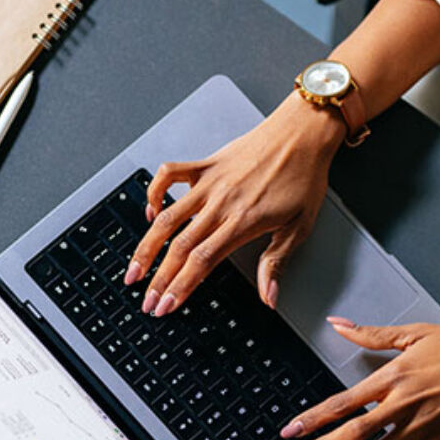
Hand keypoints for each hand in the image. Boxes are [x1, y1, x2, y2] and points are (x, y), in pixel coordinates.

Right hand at [125, 98, 346, 315]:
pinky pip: (169, 174)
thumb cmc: (304, 176)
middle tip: (147, 300)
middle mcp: (221, 203)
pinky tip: (150, 211)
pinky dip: (154, 192)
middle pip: (180, 247)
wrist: (304, 133)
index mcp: (244, 222)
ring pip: (168, 218)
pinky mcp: (206, 164)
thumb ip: (276, 263)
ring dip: (147, 247)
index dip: (180, 287)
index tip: (167, 305)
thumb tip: (269, 297)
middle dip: (159, 279)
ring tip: (134, 269)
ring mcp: (210, 182)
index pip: (202, 262)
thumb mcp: (299, 227)